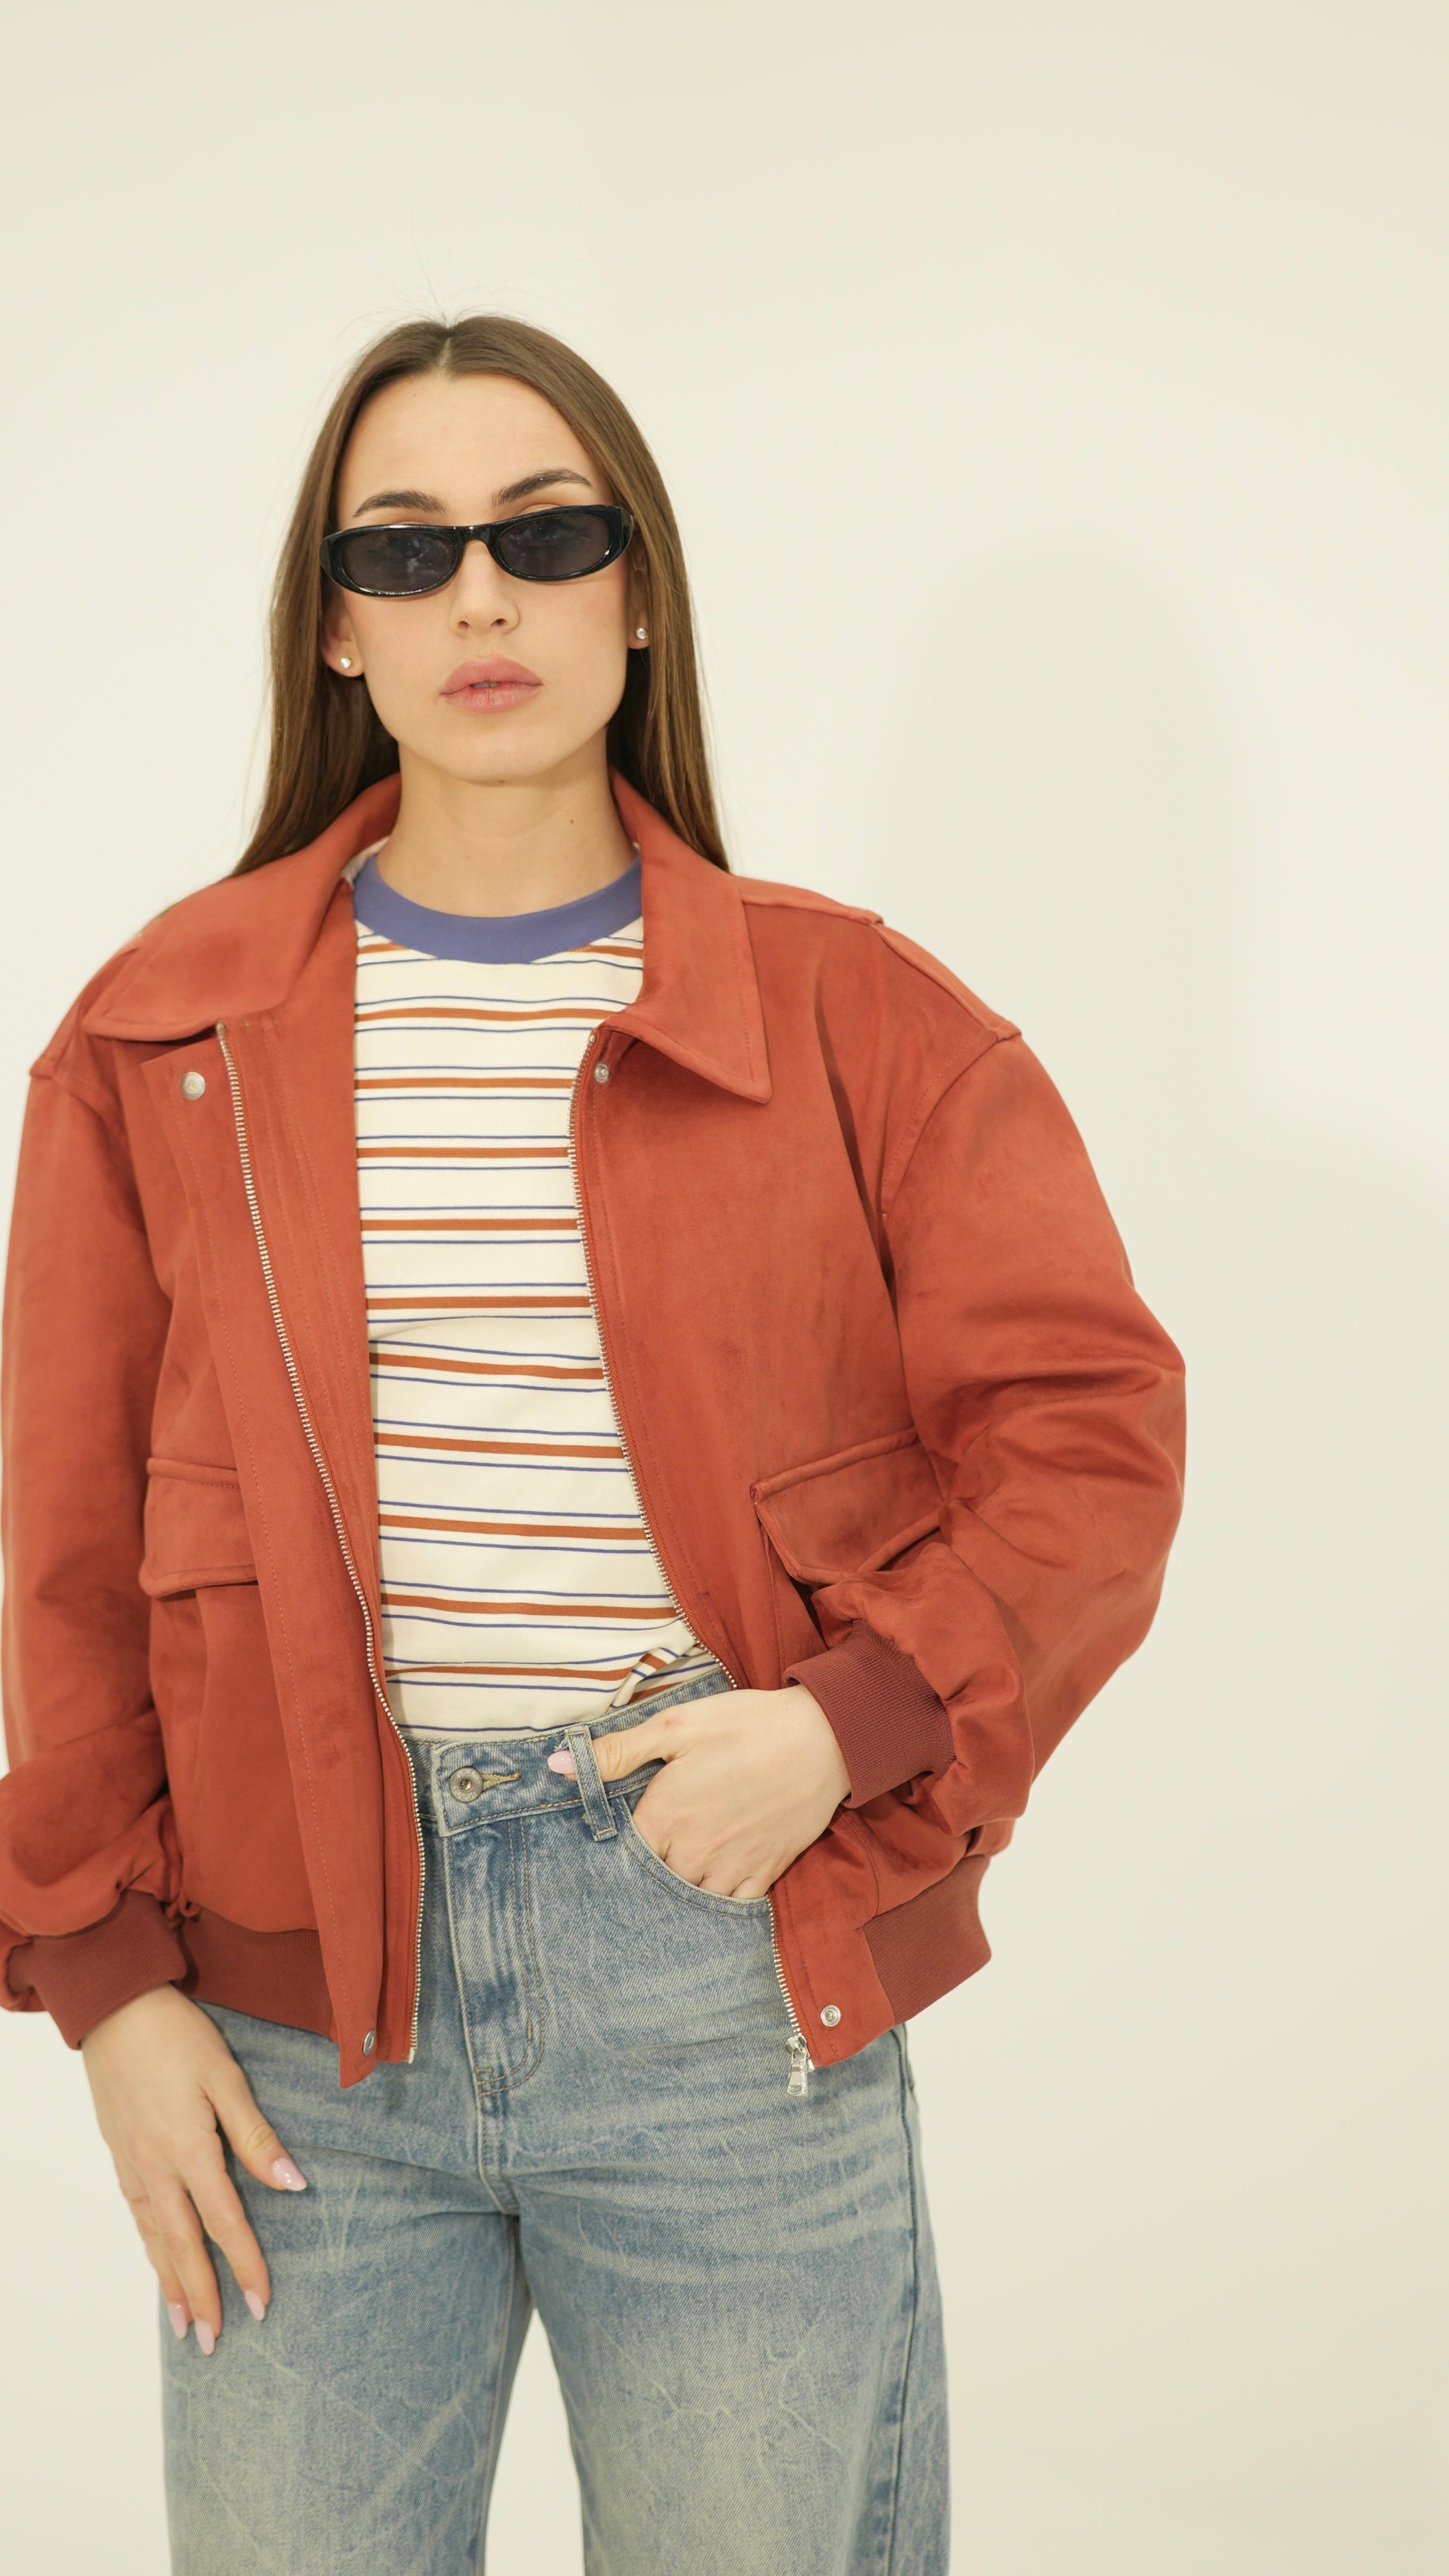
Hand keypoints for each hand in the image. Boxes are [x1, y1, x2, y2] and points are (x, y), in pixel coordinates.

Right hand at [80, 1983, 307, 2353]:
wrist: (116, 2007)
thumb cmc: (177, 2035)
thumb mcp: (226, 2076)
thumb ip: (256, 2135)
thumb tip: (292, 2184)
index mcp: (189, 2149)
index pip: (225, 2223)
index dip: (246, 2265)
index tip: (262, 2305)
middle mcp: (156, 2167)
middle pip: (184, 2246)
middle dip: (203, 2296)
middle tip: (216, 2343)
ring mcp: (132, 2163)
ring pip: (155, 2238)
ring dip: (171, 2284)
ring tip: (185, 2325)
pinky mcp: (120, 2153)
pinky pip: (137, 2214)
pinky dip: (149, 2247)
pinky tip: (157, 2261)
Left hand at [548, 1684, 850, 1898]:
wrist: (824, 1738)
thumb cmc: (746, 1726)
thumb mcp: (676, 1725)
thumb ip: (616, 1751)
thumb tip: (556, 1764)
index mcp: (664, 1815)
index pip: (620, 1855)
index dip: (613, 1851)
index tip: (613, 1844)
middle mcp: (692, 1852)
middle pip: (652, 1882)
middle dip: (646, 1873)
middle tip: (648, 1857)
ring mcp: (730, 1868)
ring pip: (688, 1899)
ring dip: (679, 1890)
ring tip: (678, 1870)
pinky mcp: (764, 1874)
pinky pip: (730, 1907)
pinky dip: (717, 1902)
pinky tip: (711, 1887)